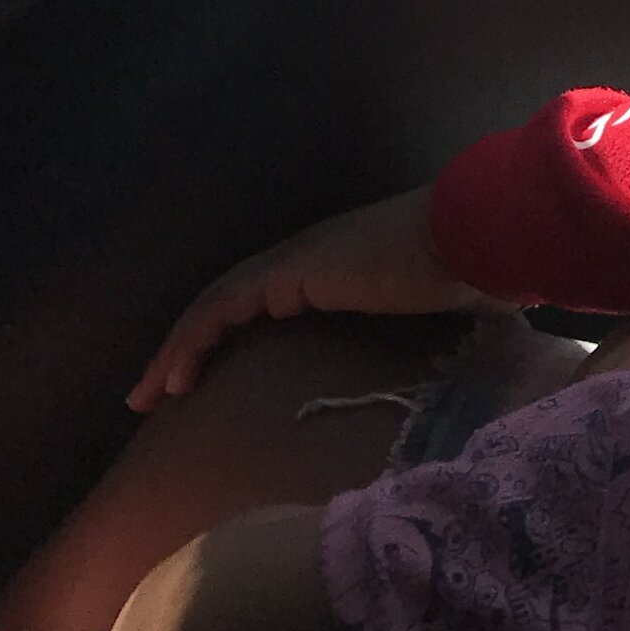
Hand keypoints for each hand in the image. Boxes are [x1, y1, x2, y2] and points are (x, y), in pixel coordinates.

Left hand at [128, 187, 511, 410]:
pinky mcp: (290, 272)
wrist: (480, 235)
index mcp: (340, 266)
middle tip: (159, 393)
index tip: (212, 379)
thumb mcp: (445, 315)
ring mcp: (297, 260)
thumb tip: (447, 375)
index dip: (233, 336)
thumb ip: (428, 338)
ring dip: (177, 351)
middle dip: (190, 346)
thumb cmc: (476, 274)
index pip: (268, 300)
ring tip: (148, 396)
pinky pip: (221, 310)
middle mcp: (310, 258)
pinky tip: (174, 379)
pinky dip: (190, 343)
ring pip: (215, 306)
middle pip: (229, 303)